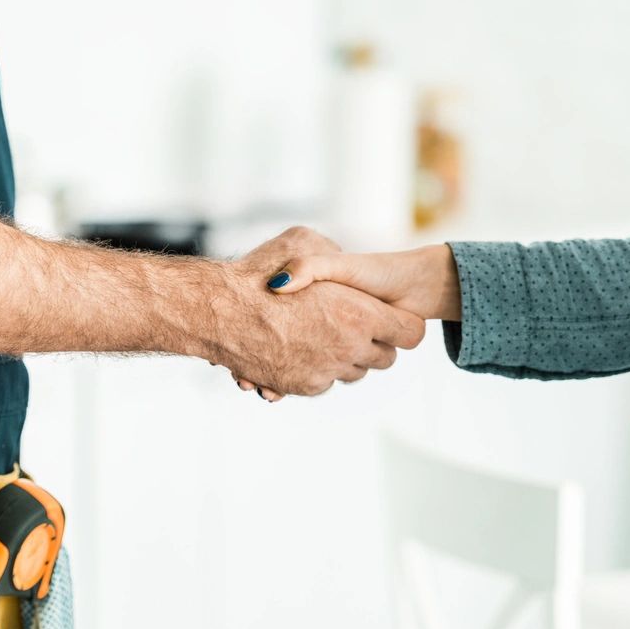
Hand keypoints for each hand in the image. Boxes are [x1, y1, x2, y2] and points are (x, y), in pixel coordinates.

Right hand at [211, 227, 425, 397]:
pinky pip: (325, 383)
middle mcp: (349, 347)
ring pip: (354, 373)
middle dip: (374, 344)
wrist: (219, 312)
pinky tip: (299, 349)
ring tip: (323, 336)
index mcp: (360, 313)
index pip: (410, 333)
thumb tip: (339, 261)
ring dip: (345, 358)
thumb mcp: (302, 242)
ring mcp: (326, 370)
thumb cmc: (259, 273)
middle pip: (385, 359)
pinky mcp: (304, 386)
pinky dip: (317, 369)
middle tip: (355, 326)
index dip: (402, 325)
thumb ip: (330, 253)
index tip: (389, 318)